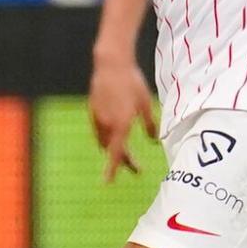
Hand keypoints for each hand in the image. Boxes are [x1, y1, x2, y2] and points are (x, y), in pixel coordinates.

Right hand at [89, 51, 157, 179]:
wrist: (111, 64)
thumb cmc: (132, 82)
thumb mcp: (146, 103)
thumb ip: (150, 124)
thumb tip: (153, 141)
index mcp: (122, 124)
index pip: (116, 153)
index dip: (113, 169)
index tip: (107, 182)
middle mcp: (108, 124)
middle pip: (112, 150)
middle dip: (124, 161)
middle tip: (138, 169)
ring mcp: (98, 117)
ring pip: (104, 141)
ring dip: (114, 148)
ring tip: (126, 151)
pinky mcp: (93, 110)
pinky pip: (100, 130)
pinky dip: (107, 136)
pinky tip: (116, 133)